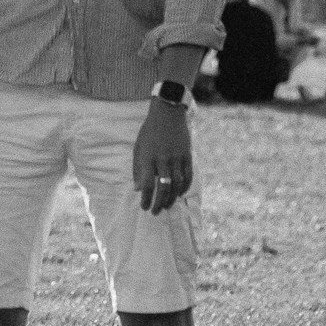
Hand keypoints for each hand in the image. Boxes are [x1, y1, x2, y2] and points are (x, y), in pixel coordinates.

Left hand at [134, 98, 193, 213]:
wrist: (167, 113)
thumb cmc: (149, 132)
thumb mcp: (138, 148)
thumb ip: (138, 169)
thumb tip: (138, 190)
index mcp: (148, 157)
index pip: (148, 184)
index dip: (146, 199)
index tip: (144, 207)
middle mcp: (163, 159)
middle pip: (163, 187)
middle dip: (159, 203)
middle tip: (156, 212)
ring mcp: (177, 157)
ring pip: (177, 184)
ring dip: (172, 198)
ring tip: (166, 205)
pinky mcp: (187, 155)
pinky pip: (188, 176)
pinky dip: (184, 188)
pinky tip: (179, 194)